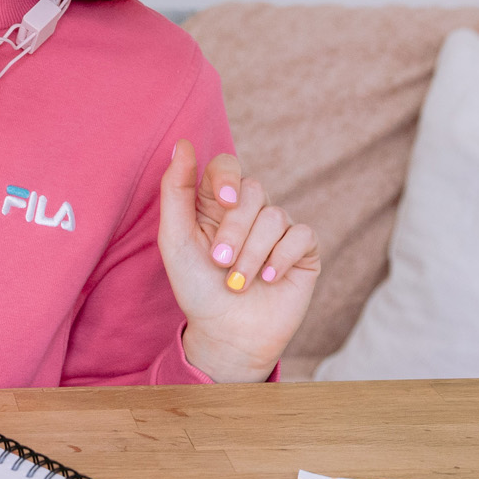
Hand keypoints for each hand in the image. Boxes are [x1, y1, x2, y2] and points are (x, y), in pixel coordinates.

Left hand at [156, 142, 320, 382]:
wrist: (226, 335)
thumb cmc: (196, 289)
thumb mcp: (175, 240)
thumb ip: (175, 191)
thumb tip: (181, 143)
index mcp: (217, 203)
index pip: (227, 166)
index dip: (228, 177)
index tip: (225, 202)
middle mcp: (249, 211)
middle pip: (252, 191)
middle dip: (234, 230)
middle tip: (219, 263)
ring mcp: (278, 230)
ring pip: (275, 215)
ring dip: (252, 254)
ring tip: (238, 282)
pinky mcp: (303, 250)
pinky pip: (301, 235)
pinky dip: (281, 257)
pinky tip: (268, 279)